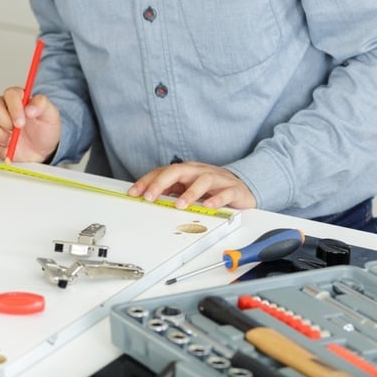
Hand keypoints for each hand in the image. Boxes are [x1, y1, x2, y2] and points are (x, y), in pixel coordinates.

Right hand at [0, 89, 60, 162]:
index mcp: (18, 98)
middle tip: (16, 131)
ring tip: (12, 140)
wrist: (41, 151)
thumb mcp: (51, 115)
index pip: (10, 94)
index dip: (14, 108)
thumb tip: (29, 107)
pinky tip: (6, 146)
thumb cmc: (44, 130)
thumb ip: (42, 105)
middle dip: (5, 121)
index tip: (21, 122)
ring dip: (0, 135)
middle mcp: (3, 107)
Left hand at [127, 161, 256, 210]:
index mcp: (186, 171)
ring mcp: (217, 179)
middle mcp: (199, 172)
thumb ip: (170, 192)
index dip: (147, 181)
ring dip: (190, 192)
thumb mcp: (188, 188)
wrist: (242, 187)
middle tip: (150, 197)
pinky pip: (225, 193)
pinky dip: (217, 199)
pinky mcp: (232, 189)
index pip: (163, 172)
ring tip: (180, 205)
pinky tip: (208, 206)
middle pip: (178, 171)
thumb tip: (149, 199)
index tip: (134, 193)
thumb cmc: (212, 188)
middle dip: (161, 183)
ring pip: (203, 180)